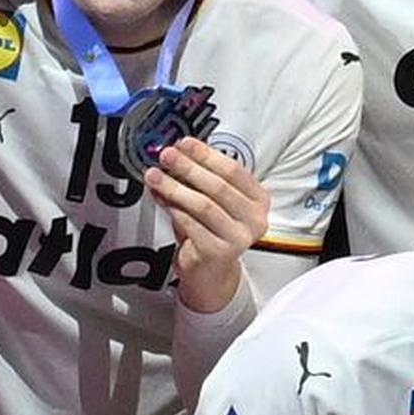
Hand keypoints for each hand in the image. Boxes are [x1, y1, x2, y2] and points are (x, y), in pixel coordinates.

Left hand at [146, 135, 273, 315]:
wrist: (210, 270)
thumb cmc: (211, 232)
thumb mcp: (213, 202)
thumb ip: (200, 180)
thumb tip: (177, 155)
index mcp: (258, 201)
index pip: (234, 171)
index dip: (207, 155)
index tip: (185, 143)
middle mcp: (254, 219)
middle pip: (219, 186)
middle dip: (189, 167)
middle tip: (167, 155)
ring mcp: (239, 237)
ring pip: (203, 204)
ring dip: (175, 187)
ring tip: (155, 176)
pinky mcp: (219, 251)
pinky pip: (190, 224)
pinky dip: (173, 208)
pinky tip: (160, 198)